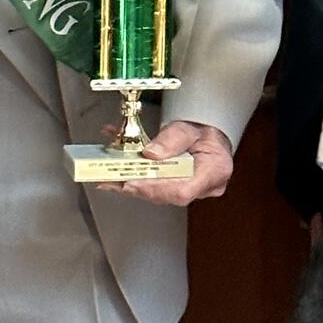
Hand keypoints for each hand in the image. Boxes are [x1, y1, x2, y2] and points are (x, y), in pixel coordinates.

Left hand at [109, 119, 233, 206]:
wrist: (211, 136)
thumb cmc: (204, 132)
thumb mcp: (189, 127)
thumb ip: (171, 139)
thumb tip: (150, 153)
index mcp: (214, 171)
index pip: (182, 190)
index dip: (155, 188)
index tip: (133, 182)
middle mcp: (205, 187)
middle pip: (167, 194)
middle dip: (137, 187)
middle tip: (112, 180)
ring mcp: (193, 192)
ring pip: (159, 195)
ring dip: (132, 186)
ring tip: (109, 179)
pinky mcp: (179, 191)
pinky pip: (157, 191)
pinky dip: (135, 184)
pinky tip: (116, 179)